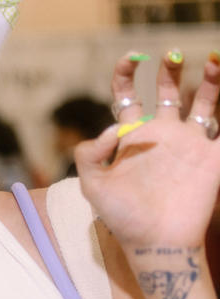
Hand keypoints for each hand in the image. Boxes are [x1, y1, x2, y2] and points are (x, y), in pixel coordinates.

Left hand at [76, 51, 219, 247]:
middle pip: (169, 92)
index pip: (128, 96)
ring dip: (210, 81)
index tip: (130, 58)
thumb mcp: (93, 185)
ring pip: (205, 103)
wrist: (156, 244)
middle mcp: (162, 135)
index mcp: (132, 137)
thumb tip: (112, 128)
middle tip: (171, 55)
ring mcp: (190, 145)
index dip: (127, 75)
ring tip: (211, 60)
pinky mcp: (213, 159)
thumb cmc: (122, 218)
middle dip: (170, 71)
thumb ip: (90, 153)